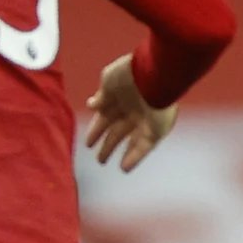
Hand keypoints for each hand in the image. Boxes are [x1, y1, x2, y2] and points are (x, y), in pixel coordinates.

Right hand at [85, 54, 176, 170]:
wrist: (153, 75)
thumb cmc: (128, 74)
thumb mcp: (108, 80)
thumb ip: (101, 96)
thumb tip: (92, 106)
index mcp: (118, 99)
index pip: (105, 118)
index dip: (96, 131)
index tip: (88, 143)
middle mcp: (131, 112)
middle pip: (116, 132)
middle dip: (106, 144)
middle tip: (98, 158)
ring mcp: (143, 122)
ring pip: (128, 141)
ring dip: (115, 151)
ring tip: (103, 162)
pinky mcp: (155, 131)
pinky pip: (143, 147)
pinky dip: (134, 156)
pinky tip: (124, 167)